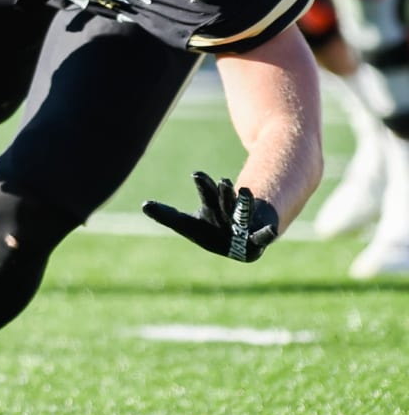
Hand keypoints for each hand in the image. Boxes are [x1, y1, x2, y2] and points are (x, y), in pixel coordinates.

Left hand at [142, 171, 277, 261]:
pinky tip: (271, 230)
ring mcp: (245, 226)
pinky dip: (267, 233)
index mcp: (214, 207)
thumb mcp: (188, 225)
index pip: (208, 194)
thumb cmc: (210, 230)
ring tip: (244, 192)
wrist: (244, 239)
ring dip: (243, 204)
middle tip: (220, 181)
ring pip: (243, 213)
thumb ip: (168, 216)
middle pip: (225, 202)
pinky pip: (263, 237)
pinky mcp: (258, 240)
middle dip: (221, 194)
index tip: (198, 174)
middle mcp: (231, 212)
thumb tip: (143, 205)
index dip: (205, 185)